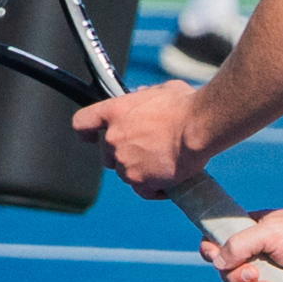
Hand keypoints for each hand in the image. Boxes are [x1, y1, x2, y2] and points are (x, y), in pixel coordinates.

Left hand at [71, 80, 206, 198]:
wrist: (200, 126)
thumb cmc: (186, 105)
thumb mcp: (161, 91)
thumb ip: (144, 97)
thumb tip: (142, 97)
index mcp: (115, 112)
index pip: (83, 123)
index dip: (86, 132)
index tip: (91, 138)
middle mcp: (113, 138)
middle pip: (107, 155)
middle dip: (125, 154)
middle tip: (149, 150)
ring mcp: (125, 162)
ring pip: (125, 173)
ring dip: (141, 171)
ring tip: (166, 165)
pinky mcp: (140, 181)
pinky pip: (143, 190)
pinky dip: (155, 189)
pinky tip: (170, 182)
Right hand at [204, 209, 282, 281]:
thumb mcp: (271, 232)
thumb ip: (239, 243)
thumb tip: (215, 261)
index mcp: (255, 232)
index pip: (221, 241)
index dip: (212, 249)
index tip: (211, 253)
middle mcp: (260, 256)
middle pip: (227, 272)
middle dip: (236, 276)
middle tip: (255, 273)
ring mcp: (270, 278)